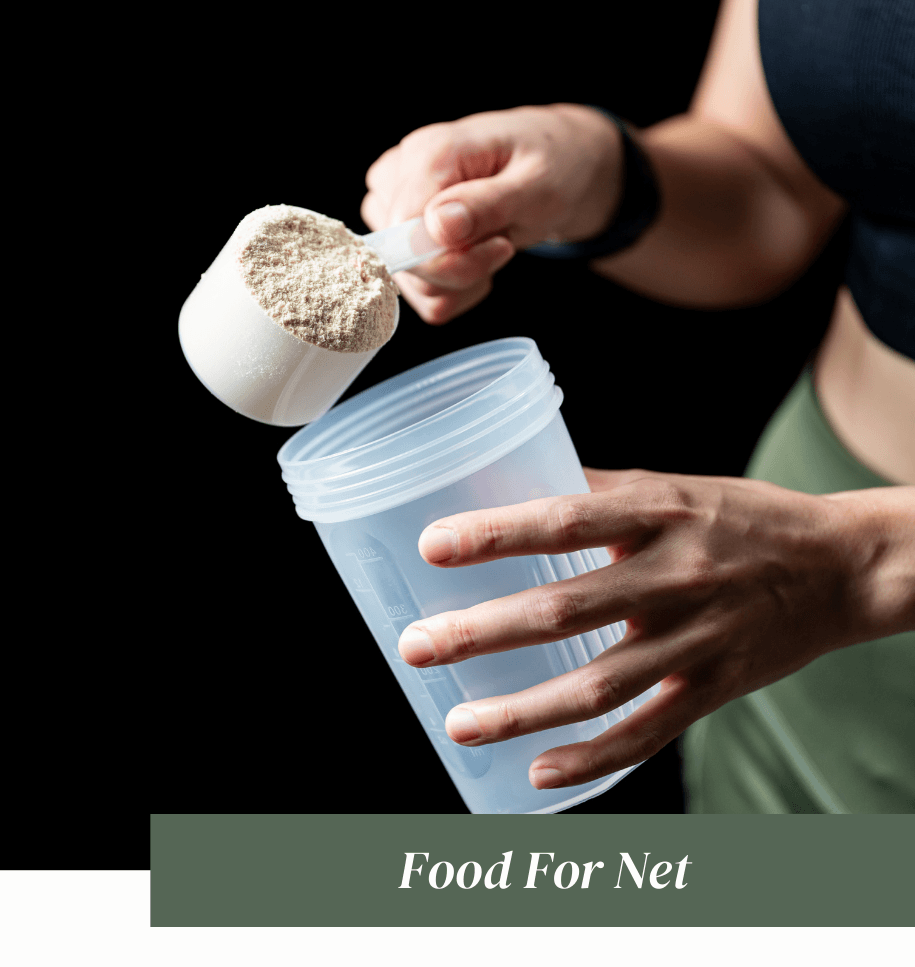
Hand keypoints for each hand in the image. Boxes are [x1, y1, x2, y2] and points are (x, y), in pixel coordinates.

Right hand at [361, 104, 623, 322]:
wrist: (558, 164)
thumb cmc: (551, 166)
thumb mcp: (539, 185)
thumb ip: (487, 205)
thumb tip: (436, 226)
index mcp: (428, 151)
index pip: (404, 229)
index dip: (451, 257)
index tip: (502, 245)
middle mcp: (399, 176)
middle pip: (401, 258)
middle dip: (461, 270)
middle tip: (504, 243)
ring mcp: (393, 205)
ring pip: (407, 280)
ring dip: (458, 282)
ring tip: (491, 244)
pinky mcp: (399, 233)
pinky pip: (414, 290)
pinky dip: (452, 289)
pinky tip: (477, 258)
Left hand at [396, 469, 914, 790]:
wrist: (839, 566)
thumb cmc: (742, 517)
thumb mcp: (674, 485)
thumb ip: (599, 492)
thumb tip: (514, 483)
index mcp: (659, 511)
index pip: (565, 519)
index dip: (497, 534)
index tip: (432, 546)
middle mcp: (675, 574)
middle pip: (566, 608)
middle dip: (483, 631)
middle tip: (417, 645)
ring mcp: (696, 638)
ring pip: (599, 685)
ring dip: (523, 709)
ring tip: (458, 722)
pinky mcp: (715, 686)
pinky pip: (648, 732)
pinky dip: (593, 758)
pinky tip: (538, 772)